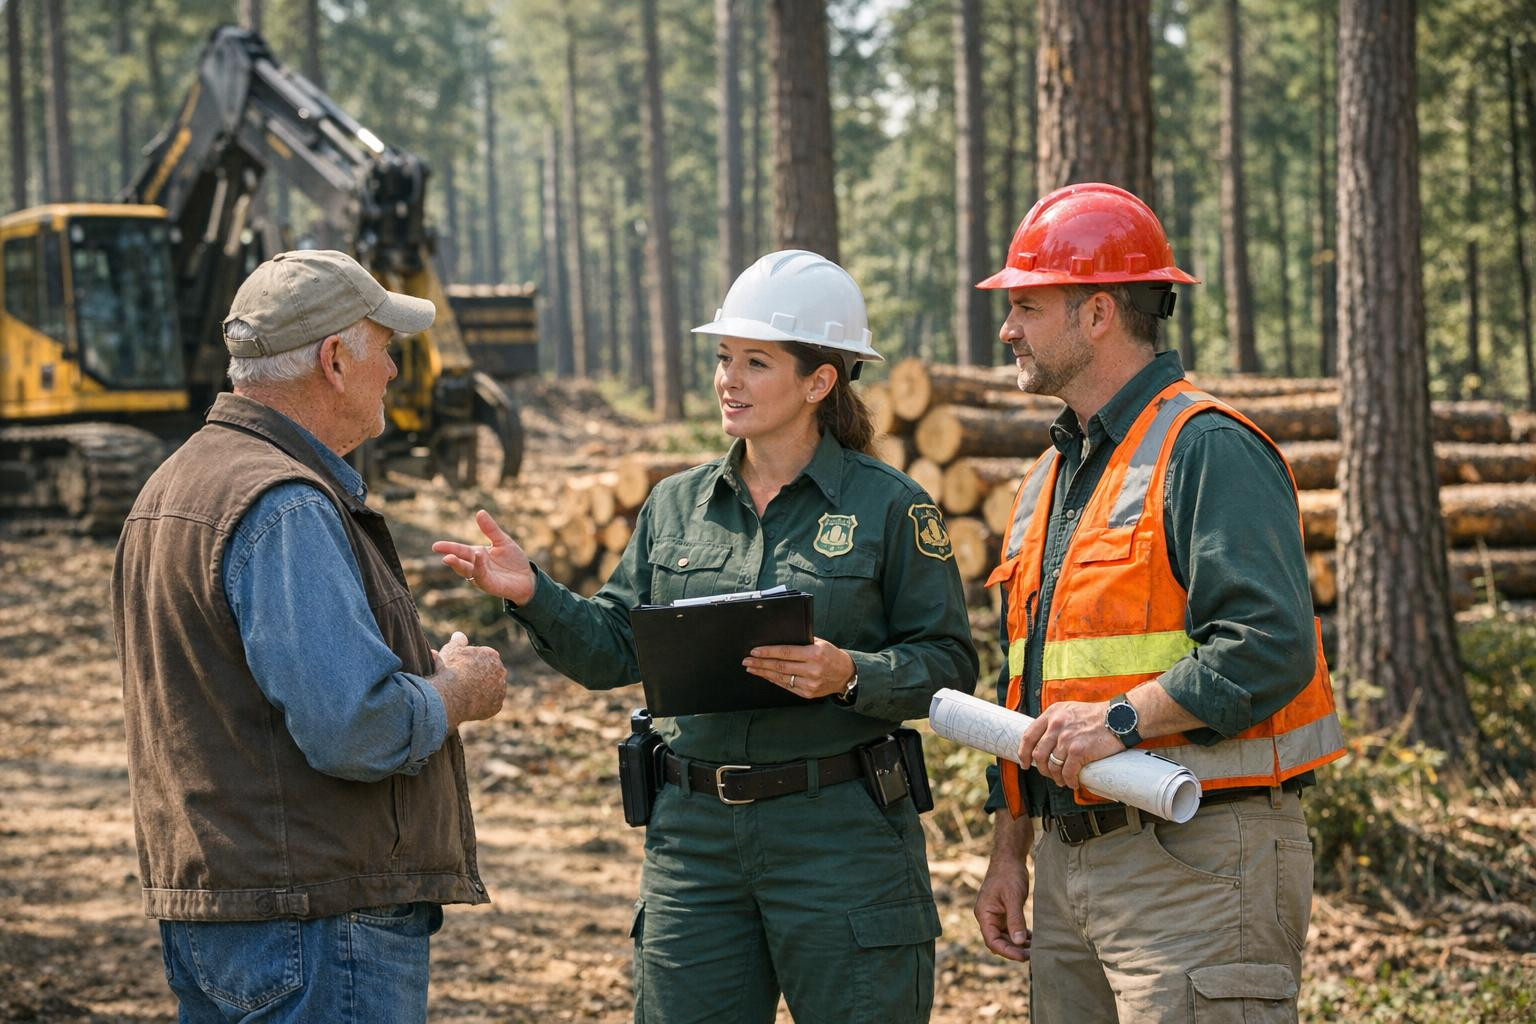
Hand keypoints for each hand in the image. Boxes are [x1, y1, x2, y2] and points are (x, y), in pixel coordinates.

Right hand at [429, 631, 506, 729]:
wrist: (450, 695)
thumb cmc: (449, 671)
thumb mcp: (451, 650)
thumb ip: (458, 641)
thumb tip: (459, 635)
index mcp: (492, 655)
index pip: (484, 657)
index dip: (471, 663)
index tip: (461, 668)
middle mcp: (500, 671)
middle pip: (490, 673)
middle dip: (479, 675)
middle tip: (463, 682)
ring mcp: (500, 690)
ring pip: (491, 689)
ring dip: (483, 690)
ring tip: (466, 694)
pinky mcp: (497, 706)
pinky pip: (490, 704)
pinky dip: (482, 705)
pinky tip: (470, 705)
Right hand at [432, 509, 535, 604]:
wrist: (527, 578)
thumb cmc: (513, 561)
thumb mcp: (502, 541)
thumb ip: (490, 529)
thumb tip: (479, 512)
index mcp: (477, 555)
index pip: (460, 550)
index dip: (448, 548)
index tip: (435, 546)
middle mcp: (476, 567)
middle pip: (460, 562)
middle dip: (451, 559)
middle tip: (442, 554)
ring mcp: (482, 577)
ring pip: (468, 572)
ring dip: (460, 565)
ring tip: (451, 557)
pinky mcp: (490, 585)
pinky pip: (482, 577)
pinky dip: (479, 567)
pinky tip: (478, 557)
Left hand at [742, 638, 854, 698]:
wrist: (846, 674)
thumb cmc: (831, 655)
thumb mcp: (820, 643)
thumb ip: (802, 642)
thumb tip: (778, 640)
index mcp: (815, 654)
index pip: (786, 652)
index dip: (768, 652)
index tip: (755, 651)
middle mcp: (812, 670)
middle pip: (780, 666)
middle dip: (761, 663)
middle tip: (747, 661)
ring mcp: (810, 684)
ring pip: (781, 678)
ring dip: (764, 673)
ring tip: (751, 668)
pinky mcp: (808, 693)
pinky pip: (787, 686)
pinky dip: (774, 680)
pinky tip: (765, 676)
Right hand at [975, 817, 1033, 961]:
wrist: (1009, 858)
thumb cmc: (1008, 875)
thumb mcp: (1013, 898)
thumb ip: (1015, 920)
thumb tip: (1018, 942)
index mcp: (984, 914)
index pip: (992, 941)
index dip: (1007, 951)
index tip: (1023, 956)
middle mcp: (987, 917)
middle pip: (998, 942)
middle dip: (1014, 950)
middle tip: (1032, 955)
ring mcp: (995, 915)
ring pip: (1005, 937)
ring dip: (1017, 944)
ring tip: (1034, 949)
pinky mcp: (1003, 912)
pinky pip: (1010, 929)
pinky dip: (1019, 935)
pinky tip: (1031, 939)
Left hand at [1016, 699, 1124, 789]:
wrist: (1120, 718)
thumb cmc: (1097, 715)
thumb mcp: (1070, 710)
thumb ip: (1056, 722)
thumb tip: (1046, 741)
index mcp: (1052, 714)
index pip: (1029, 735)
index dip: (1023, 752)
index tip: (1024, 762)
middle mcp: (1056, 725)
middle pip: (1038, 754)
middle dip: (1041, 769)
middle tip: (1048, 774)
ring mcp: (1066, 738)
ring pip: (1052, 765)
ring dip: (1056, 777)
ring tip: (1062, 780)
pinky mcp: (1078, 750)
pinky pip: (1067, 772)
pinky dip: (1069, 781)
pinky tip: (1073, 782)